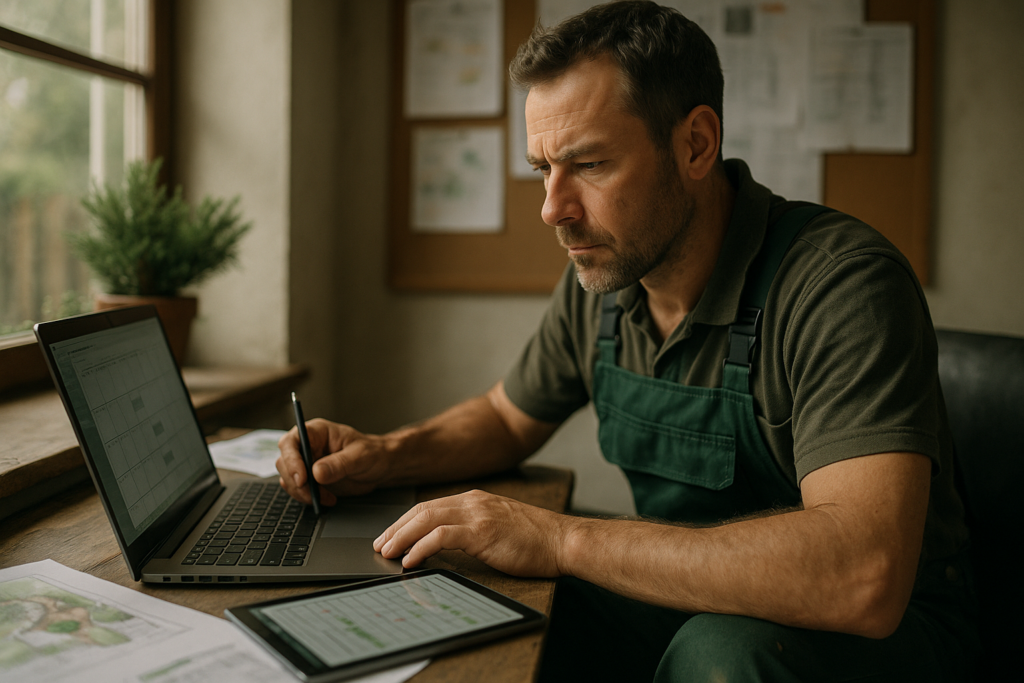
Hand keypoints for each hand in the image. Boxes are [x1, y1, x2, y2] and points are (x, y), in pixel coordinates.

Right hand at [276, 419, 392, 504]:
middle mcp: (308, 446)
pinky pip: (298, 490)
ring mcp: (307, 463)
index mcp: (317, 432)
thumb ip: (339, 463)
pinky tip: (326, 499)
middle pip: (285, 462)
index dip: (291, 460)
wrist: (381, 467)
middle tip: (314, 494)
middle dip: (296, 481)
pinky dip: (307, 498)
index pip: (291, 441)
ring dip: (302, 492)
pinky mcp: (310, 479)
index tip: (301, 478)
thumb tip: (316, 473)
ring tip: (326, 497)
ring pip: (288, 478)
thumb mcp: (360, 456)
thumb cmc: (373, 453)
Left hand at [372, 490, 572, 576]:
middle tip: (380, 545)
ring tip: (388, 553)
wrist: (563, 541)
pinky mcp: (483, 532)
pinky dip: (422, 547)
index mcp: (476, 500)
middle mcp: (473, 502)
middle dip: (397, 528)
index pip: (430, 506)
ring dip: (402, 537)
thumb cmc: (536, 540)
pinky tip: (411, 560)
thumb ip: (472, 530)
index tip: (390, 536)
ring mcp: (478, 515)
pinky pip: (442, 536)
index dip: (405, 521)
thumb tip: (443, 545)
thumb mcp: (498, 527)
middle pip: (422, 510)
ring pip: (427, 519)